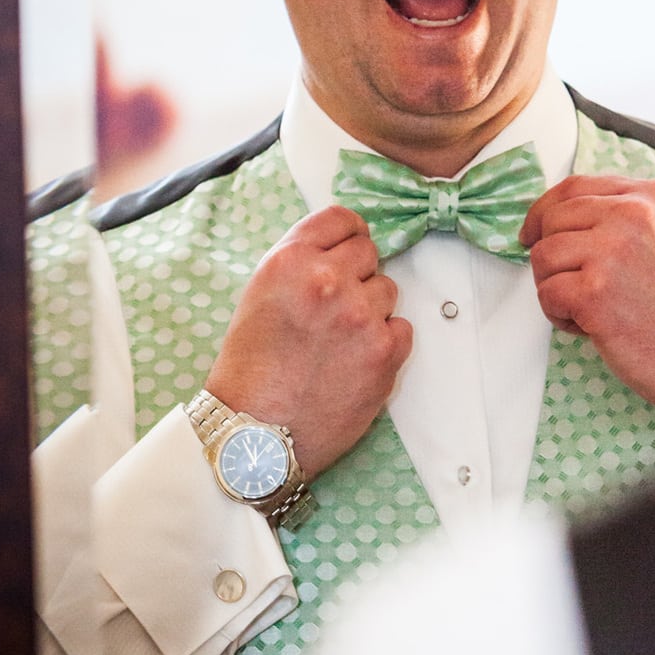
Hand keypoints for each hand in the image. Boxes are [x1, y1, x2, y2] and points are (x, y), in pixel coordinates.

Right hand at [206, 207, 411, 481]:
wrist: (254, 436)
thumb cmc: (251, 370)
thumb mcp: (261, 294)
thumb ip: (302, 263)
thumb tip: (344, 245)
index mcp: (290, 260)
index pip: (342, 218)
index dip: (347, 235)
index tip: (348, 249)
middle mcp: (328, 280)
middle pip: (369, 252)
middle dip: (356, 275)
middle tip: (335, 309)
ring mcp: (360, 315)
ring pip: (388, 290)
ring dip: (370, 311)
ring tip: (338, 343)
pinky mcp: (385, 351)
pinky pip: (402, 328)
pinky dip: (385, 343)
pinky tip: (354, 362)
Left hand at [519, 176, 654, 436]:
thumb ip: (620, 214)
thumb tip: (555, 214)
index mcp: (651, 195)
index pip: (574, 187)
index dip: (544, 211)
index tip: (533, 233)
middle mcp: (633, 214)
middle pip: (552, 219)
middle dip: (552, 256)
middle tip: (575, 285)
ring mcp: (613, 252)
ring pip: (543, 256)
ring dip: (555, 287)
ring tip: (589, 308)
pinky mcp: (595, 292)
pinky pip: (546, 293)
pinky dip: (559, 316)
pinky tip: (591, 326)